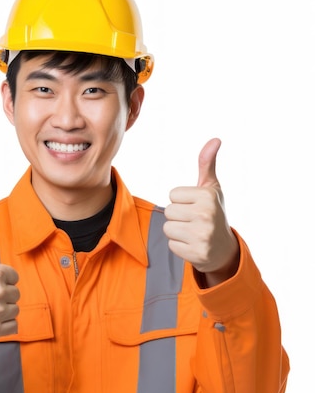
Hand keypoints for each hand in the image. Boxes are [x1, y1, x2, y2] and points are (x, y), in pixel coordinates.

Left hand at [163, 138, 238, 285]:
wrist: (224, 248)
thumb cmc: (213, 213)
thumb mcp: (211, 188)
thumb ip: (207, 163)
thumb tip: (215, 139)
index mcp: (208, 196)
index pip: (172, 195)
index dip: (181, 201)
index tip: (195, 206)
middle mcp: (206, 215)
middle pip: (168, 211)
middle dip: (177, 216)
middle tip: (193, 221)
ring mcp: (202, 236)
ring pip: (167, 228)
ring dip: (176, 231)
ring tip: (192, 232)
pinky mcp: (196, 253)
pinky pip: (171, 244)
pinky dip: (179, 246)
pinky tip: (192, 244)